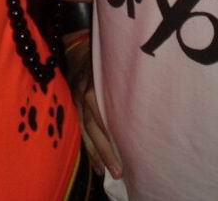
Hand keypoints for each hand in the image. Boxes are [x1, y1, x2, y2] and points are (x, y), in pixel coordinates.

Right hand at [65, 35, 122, 179]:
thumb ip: (122, 82)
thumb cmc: (103, 54)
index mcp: (94, 84)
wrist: (77, 45)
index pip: (101, 114)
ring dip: (95, 153)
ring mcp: (75, 100)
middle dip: (105, 150)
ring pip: (84, 131)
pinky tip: (95, 163)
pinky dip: (87, 146)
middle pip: (93, 127)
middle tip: (118, 171)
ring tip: (105, 172)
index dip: (110, 134)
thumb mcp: (114, 63)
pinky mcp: (72, 104)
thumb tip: (145, 103)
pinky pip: (79, 129)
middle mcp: (83, 94)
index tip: (124, 151)